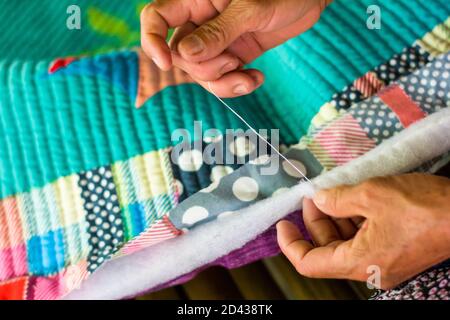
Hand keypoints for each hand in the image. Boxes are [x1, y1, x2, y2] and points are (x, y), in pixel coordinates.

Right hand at [141, 0, 331, 96]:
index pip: (157, 17)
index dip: (153, 40)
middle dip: (205, 68)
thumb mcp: (250, 9)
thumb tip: (183, 54)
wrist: (311, 0)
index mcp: (196, 0)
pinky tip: (255, 79)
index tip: (166, 63)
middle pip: (181, 55)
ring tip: (247, 76)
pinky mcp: (234, 56)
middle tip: (231, 61)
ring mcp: (217, 42)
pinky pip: (223, 79)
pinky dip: (236, 85)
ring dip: (222, 82)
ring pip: (201, 72)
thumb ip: (218, 32)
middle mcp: (201, 22)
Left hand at [277, 173, 449, 288]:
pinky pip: (363, 239)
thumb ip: (336, 199)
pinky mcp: (395, 251)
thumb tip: (318, 200)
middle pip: (326, 249)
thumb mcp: (371, 195)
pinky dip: (353, 220)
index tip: (282, 223)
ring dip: (334, 218)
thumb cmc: (424, 207)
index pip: (309, 263)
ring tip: (331, 192)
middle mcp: (368, 268)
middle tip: (312, 195)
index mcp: (358, 262)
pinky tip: (352, 200)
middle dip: (315, 221)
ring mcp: (383, 261)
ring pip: (345, 243)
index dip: (290, 244)